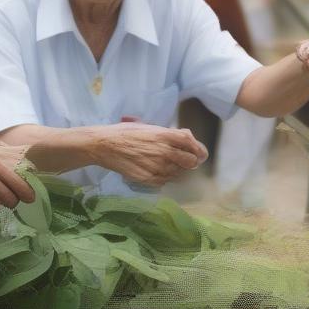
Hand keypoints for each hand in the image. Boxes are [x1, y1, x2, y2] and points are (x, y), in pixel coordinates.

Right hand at [90, 123, 208, 187]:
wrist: (107, 146)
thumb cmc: (128, 132)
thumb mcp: (151, 127)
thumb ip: (171, 133)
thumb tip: (187, 137)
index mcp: (166, 135)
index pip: (192, 144)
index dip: (199, 150)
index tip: (200, 153)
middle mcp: (165, 151)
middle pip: (191, 162)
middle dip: (191, 161)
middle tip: (186, 160)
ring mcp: (158, 167)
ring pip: (179, 173)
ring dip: (177, 170)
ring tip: (165, 164)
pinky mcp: (150, 179)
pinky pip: (165, 181)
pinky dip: (165, 177)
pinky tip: (156, 170)